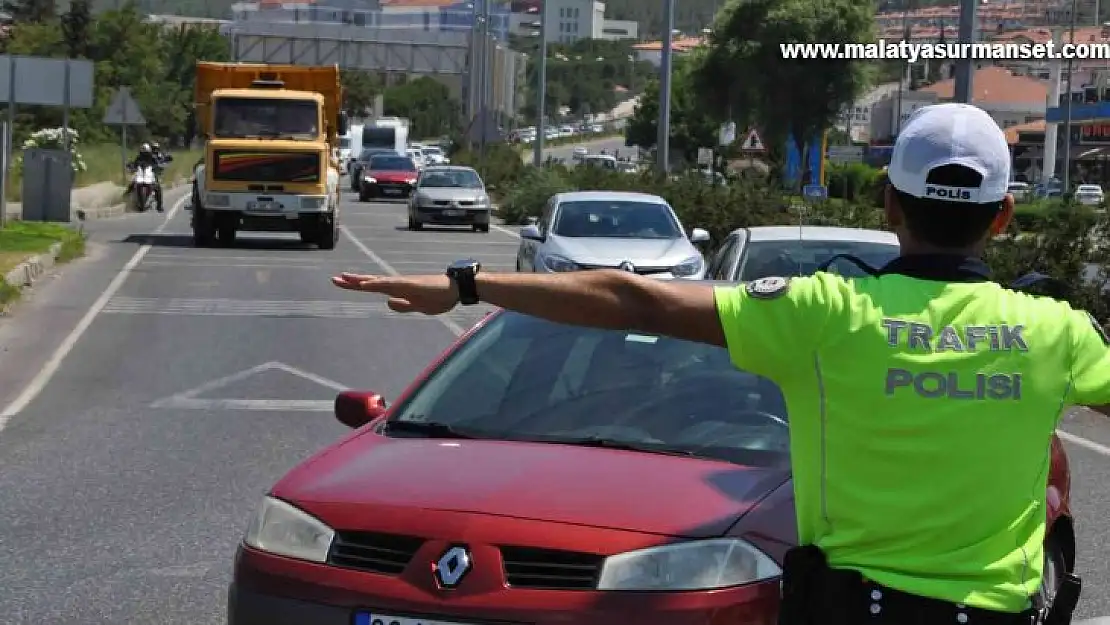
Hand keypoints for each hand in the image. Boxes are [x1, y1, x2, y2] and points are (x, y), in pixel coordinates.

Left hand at [332, 272, 458, 314]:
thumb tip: (388, 302)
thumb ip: (404, 305)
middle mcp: (399, 284)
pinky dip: (376, 284)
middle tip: (334, 279)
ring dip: (361, 281)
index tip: (342, 282)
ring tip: (344, 279)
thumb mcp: (419, 307)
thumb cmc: (440, 296)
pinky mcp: (410, 284)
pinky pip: (389, 284)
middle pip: (371, 281)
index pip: (374, 286)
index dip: (358, 285)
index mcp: (400, 290)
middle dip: (353, 281)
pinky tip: (365, 284)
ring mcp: (404, 283)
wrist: (457, 289)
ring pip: (377, 281)